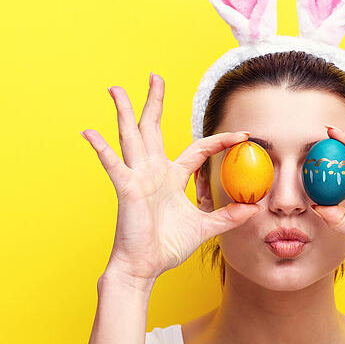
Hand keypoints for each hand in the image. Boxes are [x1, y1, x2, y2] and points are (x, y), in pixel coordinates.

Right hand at [80, 73, 262, 281]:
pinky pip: (113, 165)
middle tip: (155, 76)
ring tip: (116, 89)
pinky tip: (89, 132)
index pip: (198, 149)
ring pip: (131, 137)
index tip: (243, 134)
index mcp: (171, 178)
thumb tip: (254, 208)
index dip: (220, 140)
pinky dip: (101, 148)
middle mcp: (153, 171)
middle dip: (154, 102)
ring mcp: (137, 177)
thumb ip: (228, 217)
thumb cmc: (167, 248)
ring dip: (124, 112)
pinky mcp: (125, 188)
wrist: (144, 268)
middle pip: (153, 129)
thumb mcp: (204, 229)